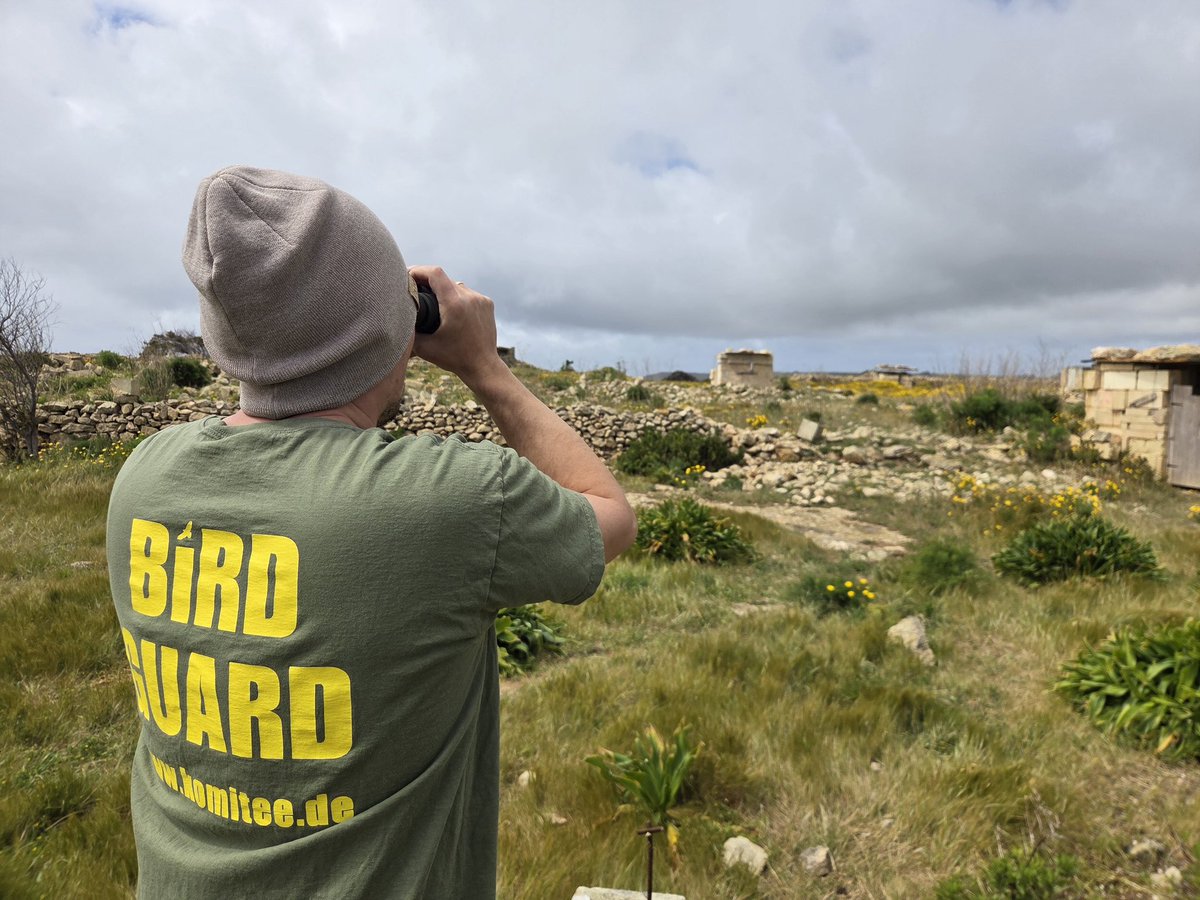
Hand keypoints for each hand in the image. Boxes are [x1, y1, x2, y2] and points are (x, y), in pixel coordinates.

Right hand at [408, 266, 504, 384]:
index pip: (435, 273)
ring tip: (432, 302)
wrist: (483, 367)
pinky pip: (468, 293)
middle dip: (428, 281)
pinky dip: (457, 298)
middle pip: (444, 278)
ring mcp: (480, 300)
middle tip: (415, 290)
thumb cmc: (454, 359)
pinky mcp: (487, 304)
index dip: (419, 270)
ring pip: (456, 285)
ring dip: (443, 290)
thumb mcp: (425, 348)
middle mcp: (469, 297)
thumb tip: (394, 318)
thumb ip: (408, 331)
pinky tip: (450, 309)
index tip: (408, 276)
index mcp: (454, 304)